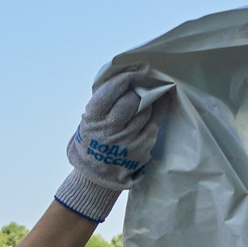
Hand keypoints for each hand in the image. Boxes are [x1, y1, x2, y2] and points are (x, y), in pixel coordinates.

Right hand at [57, 68, 168, 221]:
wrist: (96, 177)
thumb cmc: (92, 142)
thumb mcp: (87, 122)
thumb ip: (101, 103)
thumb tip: (124, 77)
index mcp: (91, 121)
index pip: (110, 92)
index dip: (125, 77)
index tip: (137, 70)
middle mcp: (109, 131)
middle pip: (130, 99)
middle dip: (137, 89)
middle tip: (141, 83)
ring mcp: (128, 140)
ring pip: (145, 109)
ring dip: (149, 99)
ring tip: (149, 92)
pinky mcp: (142, 147)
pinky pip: (155, 121)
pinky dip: (159, 108)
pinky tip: (160, 100)